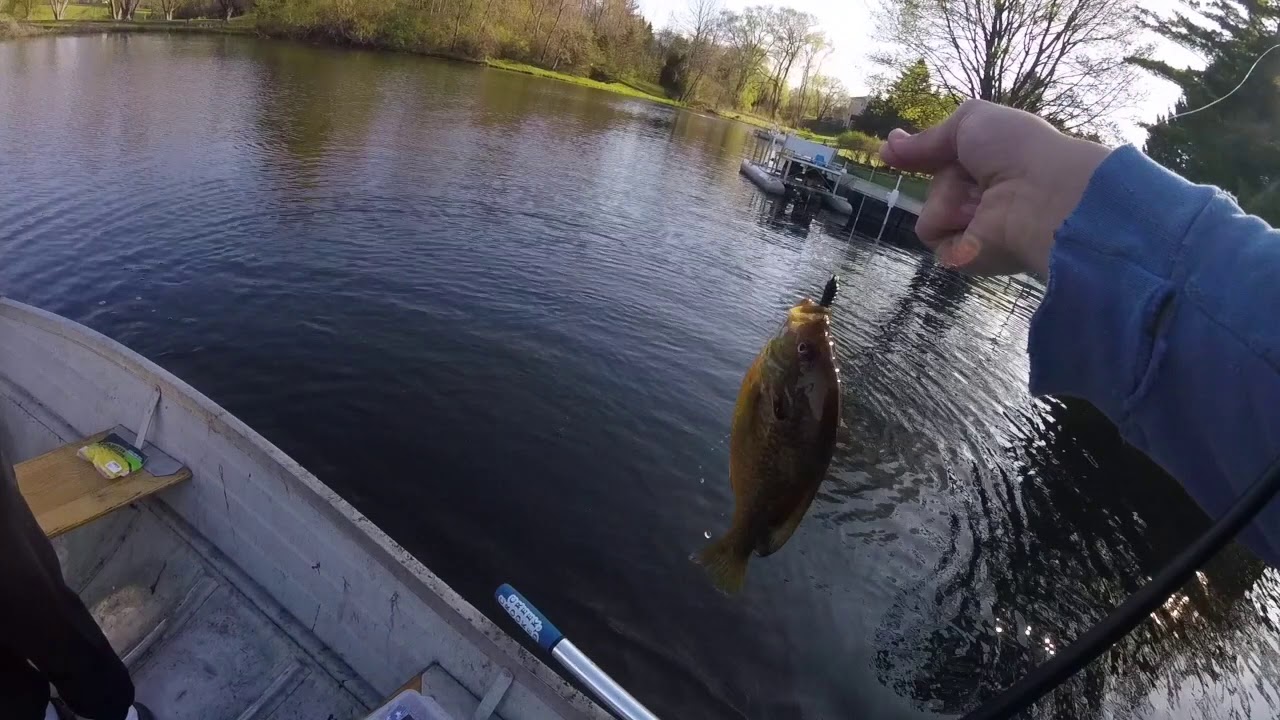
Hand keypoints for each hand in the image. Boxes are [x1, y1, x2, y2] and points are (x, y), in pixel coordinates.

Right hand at [879, 100, 1112, 276]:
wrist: (1040, 195)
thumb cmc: (1015, 150)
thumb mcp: (971, 121)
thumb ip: (929, 137)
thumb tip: (889, 144)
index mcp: (992, 164)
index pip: (946, 161)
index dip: (921, 156)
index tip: (892, 154)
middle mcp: (983, 197)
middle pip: (935, 184)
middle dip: (946, 175)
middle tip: (973, 174)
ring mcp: (973, 227)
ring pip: (930, 208)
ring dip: (947, 197)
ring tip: (981, 199)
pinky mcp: (964, 255)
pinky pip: (931, 232)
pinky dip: (947, 221)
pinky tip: (976, 219)